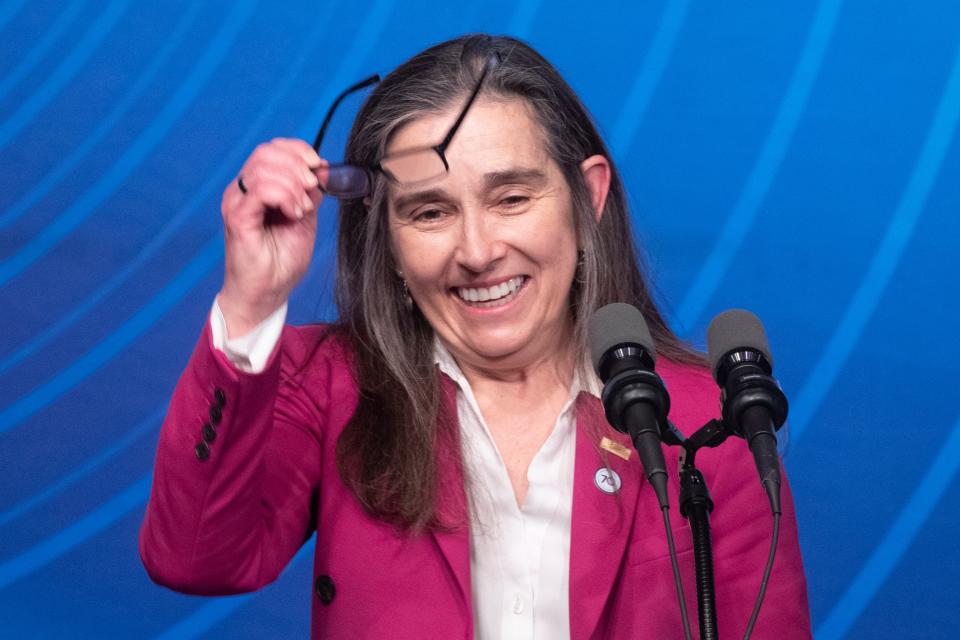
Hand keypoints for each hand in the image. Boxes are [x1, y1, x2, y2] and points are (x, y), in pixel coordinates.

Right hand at [218, 138, 325, 336]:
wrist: (265, 295)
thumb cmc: (280, 263)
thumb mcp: (305, 220)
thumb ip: (310, 194)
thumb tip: (322, 168)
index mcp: (256, 187)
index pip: (272, 149)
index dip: (299, 150)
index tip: (319, 168)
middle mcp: (242, 190)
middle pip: (266, 152)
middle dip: (298, 165)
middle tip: (312, 190)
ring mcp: (237, 201)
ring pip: (264, 167)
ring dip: (293, 184)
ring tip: (301, 209)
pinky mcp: (237, 216)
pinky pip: (261, 188)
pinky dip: (285, 196)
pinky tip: (294, 213)